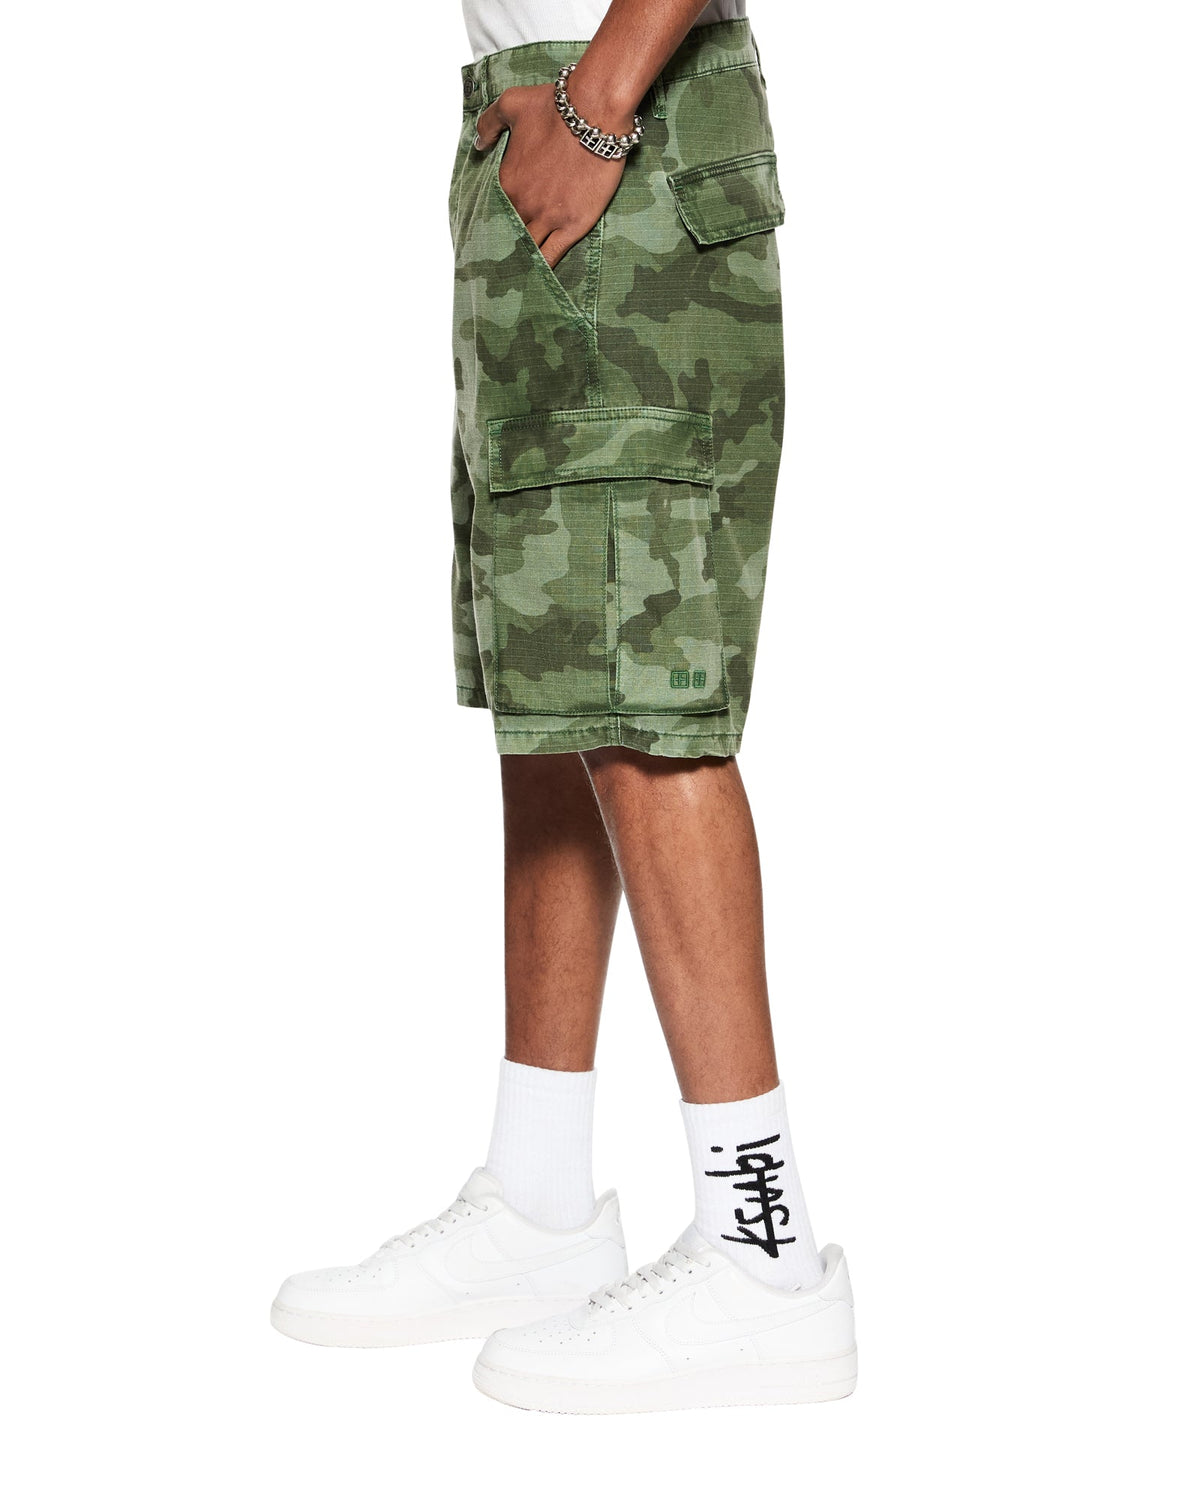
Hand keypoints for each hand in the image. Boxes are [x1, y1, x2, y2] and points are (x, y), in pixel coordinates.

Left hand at [474, 83, 626, 268]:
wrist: (594, 113)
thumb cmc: (555, 106)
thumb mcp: (512, 104)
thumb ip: (489, 124)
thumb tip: (478, 144)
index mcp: (506, 181)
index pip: (495, 210)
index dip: (496, 222)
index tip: (494, 233)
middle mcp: (523, 204)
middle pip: (510, 235)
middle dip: (506, 248)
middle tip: (501, 266)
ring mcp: (548, 218)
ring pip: (528, 250)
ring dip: (523, 262)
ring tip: (518, 279)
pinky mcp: (573, 226)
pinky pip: (553, 256)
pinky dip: (545, 269)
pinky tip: (540, 280)